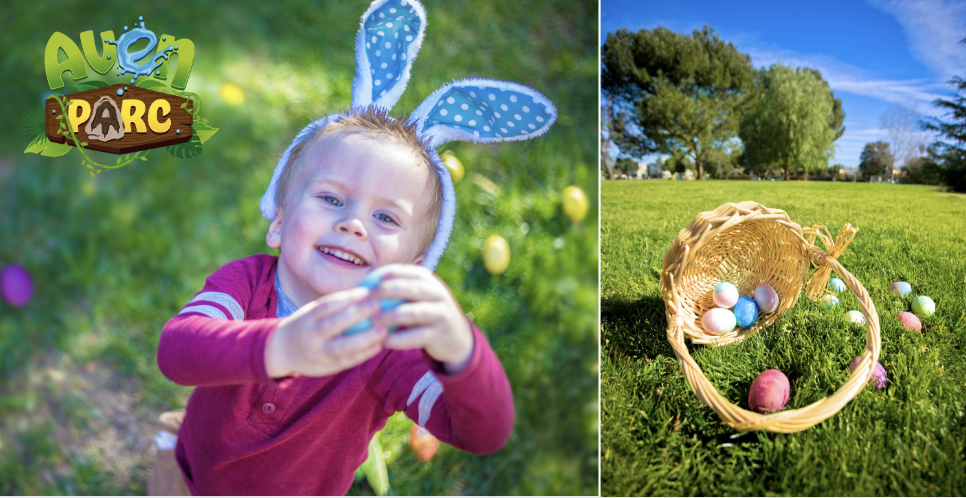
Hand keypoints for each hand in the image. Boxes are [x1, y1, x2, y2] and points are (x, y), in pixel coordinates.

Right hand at [265, 287, 387, 377]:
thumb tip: (367, 290)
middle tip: (378, 306)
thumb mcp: (312, 312)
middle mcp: (310, 336)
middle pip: (333, 324)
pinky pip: (346, 361)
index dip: (347, 298)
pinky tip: (378, 346)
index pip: (326, 305)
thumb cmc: (307, 325)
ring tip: (383, 331)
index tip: (367, 291)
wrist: (282, 351)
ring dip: (364, 340)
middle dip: (356, 315)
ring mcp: (316, 354)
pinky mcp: (324, 368)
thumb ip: (334, 305)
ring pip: (341, 347)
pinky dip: (363, 354)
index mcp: (306, 318)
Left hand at [369, 265, 473, 373]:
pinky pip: (415, 336)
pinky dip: (397, 339)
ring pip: (412, 313)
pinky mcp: (439, 334)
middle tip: (367, 298)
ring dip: (390, 316)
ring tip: (372, 320)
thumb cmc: (426, 314)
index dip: (393, 273)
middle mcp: (439, 294)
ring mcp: (441, 314)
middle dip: (387, 291)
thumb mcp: (420, 298)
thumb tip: (366, 283)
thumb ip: (401, 290)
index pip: (412, 272)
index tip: (374, 277)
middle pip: (411, 289)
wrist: (456, 337)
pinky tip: (383, 340)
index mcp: (432, 282)